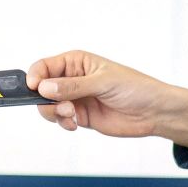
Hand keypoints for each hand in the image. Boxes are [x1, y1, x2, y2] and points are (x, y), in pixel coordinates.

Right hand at [25, 50, 187, 146]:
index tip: (34, 88)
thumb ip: (73, 86)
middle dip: (47, 100)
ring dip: (55, 113)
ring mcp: (75, 98)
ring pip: (48, 107)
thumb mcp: (103, 82)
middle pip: (41, 89)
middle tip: (62, 106)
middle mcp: (72, 79)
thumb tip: (45, 87)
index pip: (44, 67)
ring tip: (72, 116)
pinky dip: (63, 123)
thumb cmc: (135, 88)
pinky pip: (60, 120)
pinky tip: (76, 124)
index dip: (35, 77)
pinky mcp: (79, 116)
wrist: (153, 113)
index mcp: (76, 62)